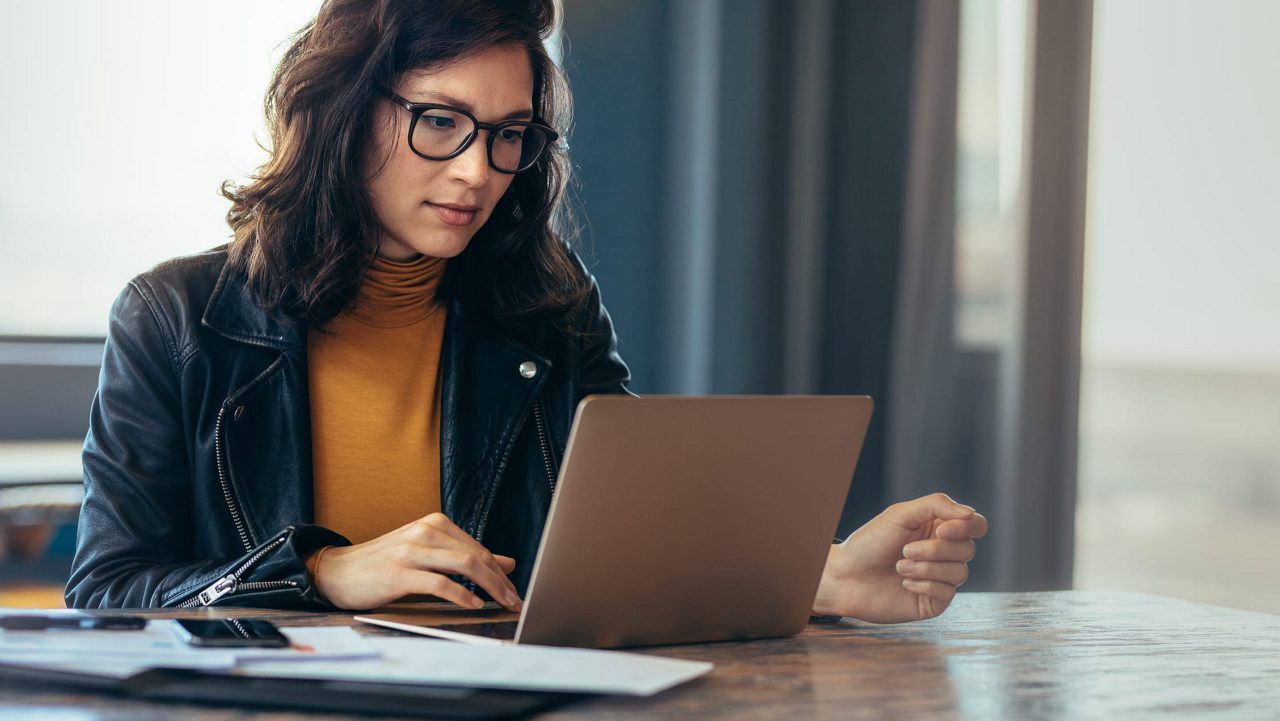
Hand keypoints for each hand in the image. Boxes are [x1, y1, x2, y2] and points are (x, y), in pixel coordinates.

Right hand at [312, 513, 522, 611]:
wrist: (337, 571)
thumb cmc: (384, 564)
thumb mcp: (428, 554)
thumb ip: (464, 556)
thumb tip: (507, 563)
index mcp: (434, 524)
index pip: (478, 548)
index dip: (500, 572)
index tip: (514, 591)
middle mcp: (425, 531)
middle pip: (476, 556)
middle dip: (501, 581)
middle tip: (515, 601)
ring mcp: (411, 550)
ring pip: (464, 565)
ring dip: (489, 587)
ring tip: (501, 604)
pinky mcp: (399, 573)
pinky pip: (439, 583)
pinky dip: (461, 595)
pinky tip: (473, 604)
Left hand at [811, 493, 987, 623]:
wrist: (846, 576)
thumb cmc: (870, 542)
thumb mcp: (901, 514)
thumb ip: (937, 506)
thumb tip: (970, 513)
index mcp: (939, 528)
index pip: (975, 525)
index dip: (965, 527)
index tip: (941, 530)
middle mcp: (944, 553)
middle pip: (968, 549)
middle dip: (936, 550)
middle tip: (905, 550)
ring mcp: (940, 578)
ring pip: (960, 572)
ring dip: (927, 568)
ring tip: (899, 566)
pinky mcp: (933, 601)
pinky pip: (947, 592)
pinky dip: (925, 584)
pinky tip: (904, 582)